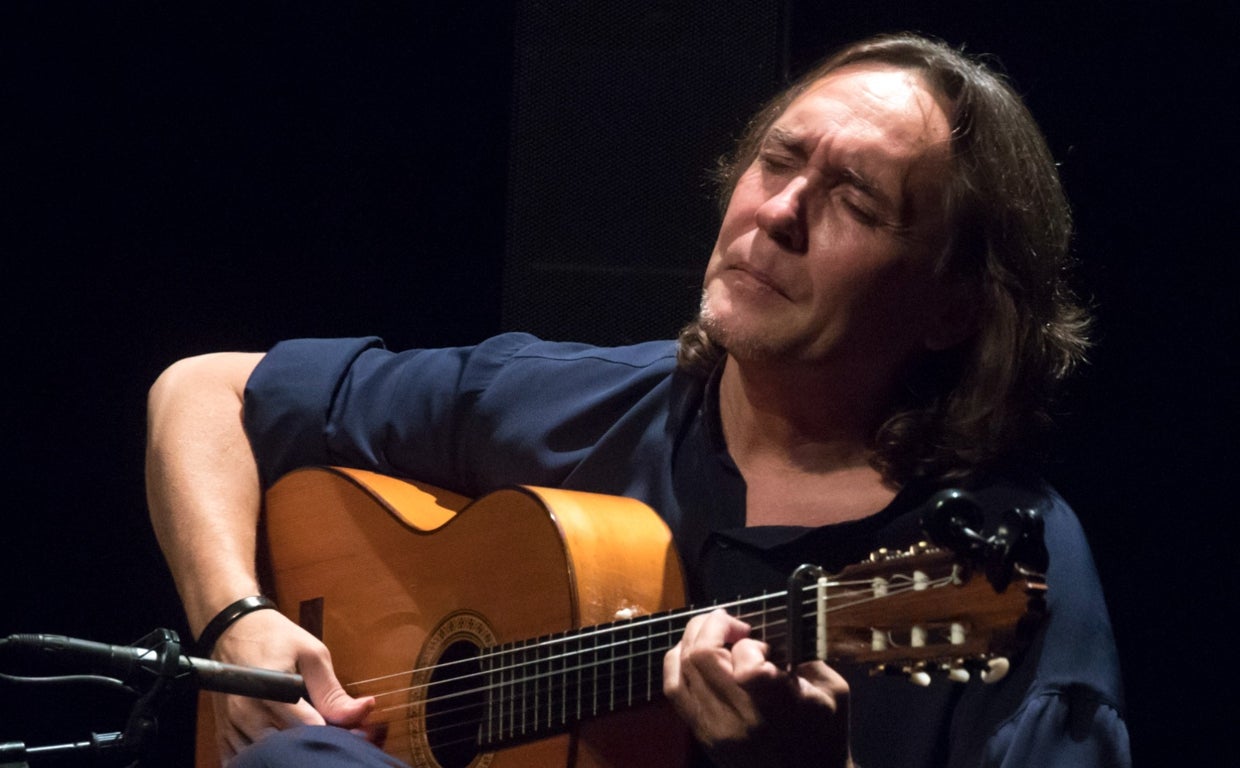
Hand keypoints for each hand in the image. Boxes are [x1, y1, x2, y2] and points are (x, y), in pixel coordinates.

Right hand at [207, 608, 373, 761]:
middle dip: (312, 744)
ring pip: (267, 757)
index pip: (309, 730)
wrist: (233, 631)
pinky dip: (265, 756)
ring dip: (288, 751)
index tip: (352, 730)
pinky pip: (244, 760)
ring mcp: (232, 727)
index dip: (335, 733)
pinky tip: (280, 741)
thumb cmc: (275, 638)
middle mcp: (247, 713)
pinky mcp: (224, 734)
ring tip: (306, 733)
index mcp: (270, 691)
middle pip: (287, 749)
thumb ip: (333, 691)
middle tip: (329, 732)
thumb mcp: (311, 654)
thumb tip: (364, 710)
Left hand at [663, 609, 851, 767]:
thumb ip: (800, 653)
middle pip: (701, 656)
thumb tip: (764, 630)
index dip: (749, 645)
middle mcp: (739, 721)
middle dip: (714, 625)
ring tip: (714, 633)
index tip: (762, 646)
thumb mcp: (833, 689)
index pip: (745, 666)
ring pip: (681, 669)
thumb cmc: (826, 733)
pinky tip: (694, 653)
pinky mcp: (702, 735)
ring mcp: (714, 730)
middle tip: (734, 625)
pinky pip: (674, 690)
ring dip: (693, 639)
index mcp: (778, 709)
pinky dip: (678, 662)